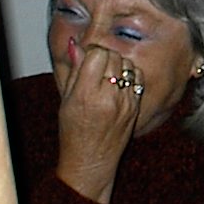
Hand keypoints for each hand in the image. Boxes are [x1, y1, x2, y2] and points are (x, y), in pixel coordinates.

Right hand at [56, 40, 142, 203]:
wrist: (91, 159)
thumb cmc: (74, 131)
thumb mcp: (66, 100)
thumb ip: (74, 71)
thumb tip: (75, 44)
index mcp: (85, 95)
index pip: (96, 55)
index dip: (91, 53)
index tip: (87, 59)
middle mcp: (107, 97)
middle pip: (113, 57)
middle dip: (104, 57)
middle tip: (96, 67)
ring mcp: (125, 102)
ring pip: (127, 65)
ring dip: (118, 65)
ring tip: (107, 76)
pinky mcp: (136, 106)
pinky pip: (137, 78)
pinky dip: (130, 75)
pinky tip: (119, 83)